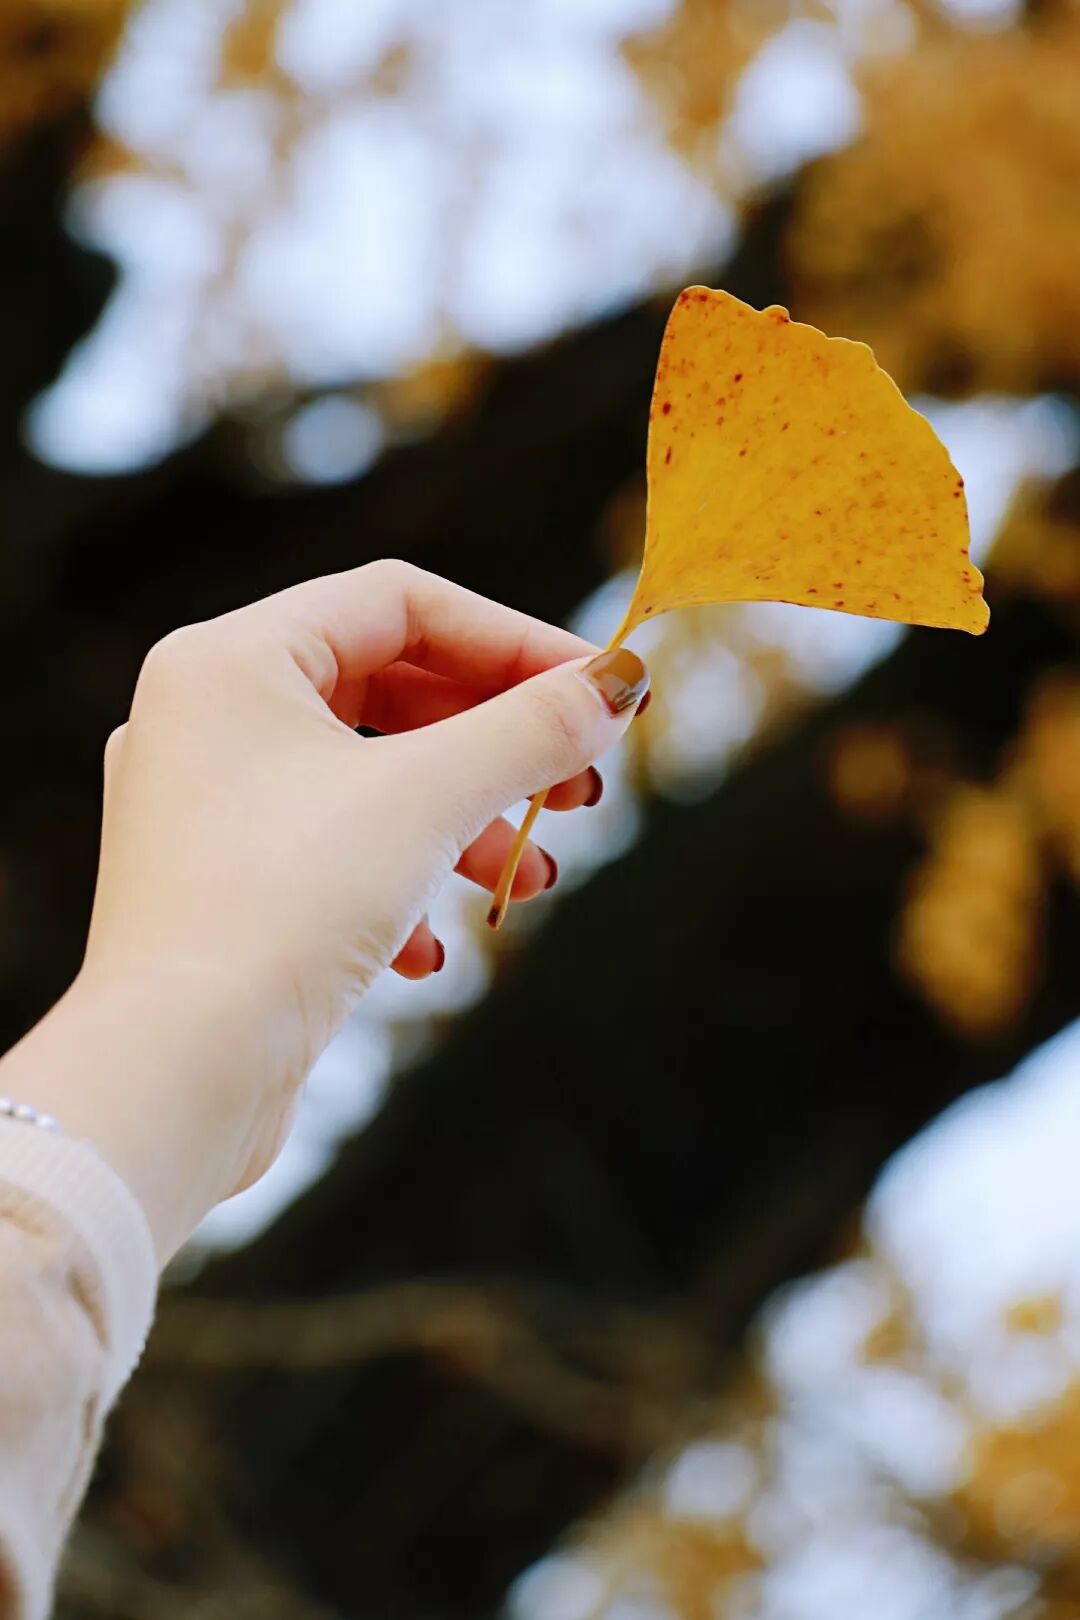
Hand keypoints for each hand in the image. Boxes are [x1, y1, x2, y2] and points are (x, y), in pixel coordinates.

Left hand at [0, 562, 647, 1259]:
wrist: (176, 1077)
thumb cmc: (279, 911)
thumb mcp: (427, 801)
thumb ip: (531, 730)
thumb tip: (617, 687)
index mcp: (230, 660)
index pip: (400, 602)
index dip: (516, 640)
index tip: (603, 690)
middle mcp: (205, 719)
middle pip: (390, 690)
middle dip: (497, 743)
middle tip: (581, 786)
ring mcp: (205, 808)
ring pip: (369, 781)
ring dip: (465, 822)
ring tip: (530, 878)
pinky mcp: (220, 890)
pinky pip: (333, 854)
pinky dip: (402, 883)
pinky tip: (432, 950)